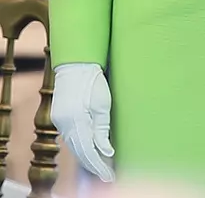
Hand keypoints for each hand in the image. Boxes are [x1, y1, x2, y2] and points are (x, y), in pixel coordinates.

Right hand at [52, 63, 114, 181]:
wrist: (76, 65)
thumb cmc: (93, 81)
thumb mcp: (103, 104)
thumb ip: (102, 129)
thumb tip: (106, 152)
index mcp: (76, 121)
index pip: (87, 151)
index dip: (98, 166)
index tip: (109, 176)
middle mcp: (64, 124)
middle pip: (79, 152)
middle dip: (93, 165)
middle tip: (107, 175)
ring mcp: (59, 122)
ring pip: (73, 146)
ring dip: (86, 157)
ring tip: (101, 167)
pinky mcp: (59, 118)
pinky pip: (69, 138)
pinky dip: (79, 146)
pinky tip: (89, 151)